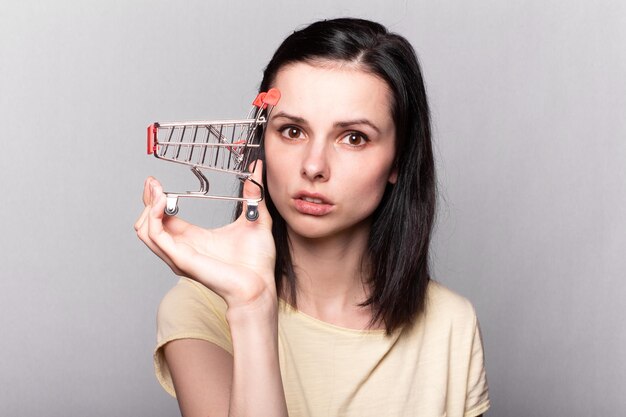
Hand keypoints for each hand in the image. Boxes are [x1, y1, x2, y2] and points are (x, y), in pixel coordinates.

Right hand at [134, 161, 276, 310]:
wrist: (260, 284)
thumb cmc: (257, 261)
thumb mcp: (254, 218)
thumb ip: (253, 194)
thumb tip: (257, 168)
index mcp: (194, 238)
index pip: (162, 217)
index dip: (156, 199)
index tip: (156, 181)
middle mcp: (181, 247)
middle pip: (148, 222)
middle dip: (147, 199)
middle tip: (153, 182)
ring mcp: (178, 254)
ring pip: (145, 230)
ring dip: (147, 207)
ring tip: (158, 191)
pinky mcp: (180, 258)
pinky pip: (155, 237)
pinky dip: (153, 217)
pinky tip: (162, 203)